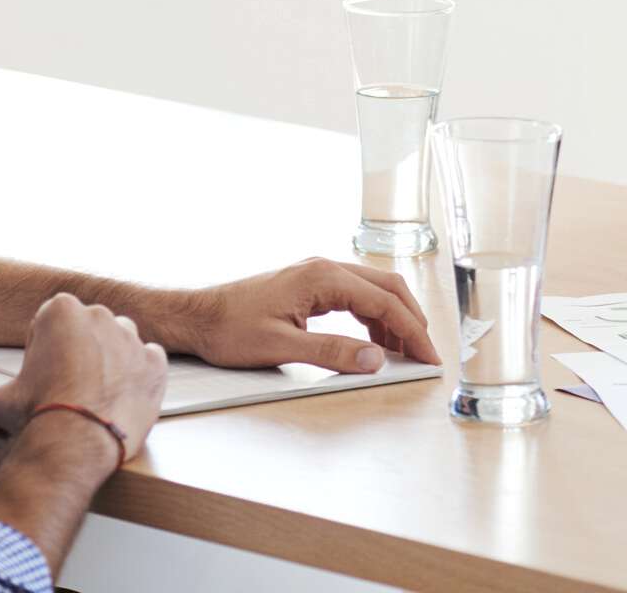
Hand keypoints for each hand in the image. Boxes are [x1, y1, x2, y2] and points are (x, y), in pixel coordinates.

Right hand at [0, 292, 167, 461]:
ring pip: (121, 341)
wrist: (75, 444)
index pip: (52, 320)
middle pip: (90, 328)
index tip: (44, 369)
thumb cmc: (38, 416)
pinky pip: (150, 360)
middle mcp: (100, 316)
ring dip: (112, 360)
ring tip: (97, 392)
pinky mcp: (155, 364)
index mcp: (61, 311)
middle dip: (81, 350)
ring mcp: (132, 339)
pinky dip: (141, 375)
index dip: (45, 346)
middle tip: (69, 383)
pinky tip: (123, 396)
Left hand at [168, 258, 442, 371]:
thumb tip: (375, 359)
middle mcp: (324, 268)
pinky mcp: (309, 285)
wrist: (197, 316)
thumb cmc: (230, 329)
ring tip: (403, 351)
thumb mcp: (281, 347)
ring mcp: (317, 274)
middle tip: (426, 352)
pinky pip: (354, 295)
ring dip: (393, 318)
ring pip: (373, 289)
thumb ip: (331, 352)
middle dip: (411, 319)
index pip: (384, 301)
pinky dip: (372, 316)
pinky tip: (373, 340)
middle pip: (387, 287)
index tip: (429, 356)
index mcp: (322, 277)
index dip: (411, 331)